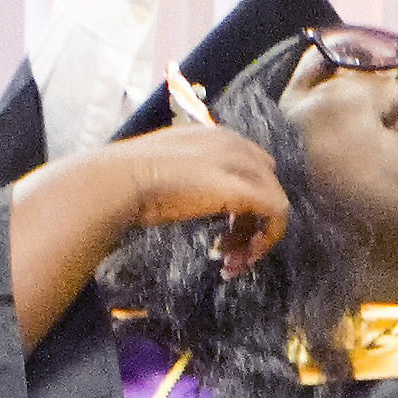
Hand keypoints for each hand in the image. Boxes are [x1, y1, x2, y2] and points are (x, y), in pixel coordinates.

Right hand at [122, 125, 292, 271]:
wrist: (120, 181)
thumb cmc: (129, 178)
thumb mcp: (166, 168)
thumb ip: (189, 175)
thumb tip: (188, 195)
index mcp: (214, 136)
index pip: (249, 167)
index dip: (243, 201)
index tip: (223, 229)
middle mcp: (233, 143)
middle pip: (265, 184)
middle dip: (252, 219)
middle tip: (229, 250)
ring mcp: (241, 164)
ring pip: (273, 200)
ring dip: (257, 235)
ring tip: (232, 261)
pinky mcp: (245, 189)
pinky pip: (277, 212)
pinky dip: (268, 238)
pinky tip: (244, 256)